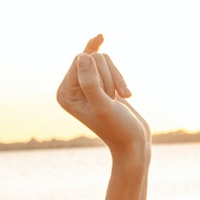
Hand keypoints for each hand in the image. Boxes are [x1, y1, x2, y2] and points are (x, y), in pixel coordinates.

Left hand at [57, 35, 150, 160]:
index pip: (80, 60)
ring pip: (102, 58)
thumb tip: (83, 56)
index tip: (109, 98)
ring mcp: (86, 85)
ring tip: (117, 100)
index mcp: (65, 94)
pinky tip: (125, 94)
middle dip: (108, 76)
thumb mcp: (104, 107)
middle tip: (113, 101)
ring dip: (116, 78)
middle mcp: (71, 88)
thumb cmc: (118, 129)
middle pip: (91, 57)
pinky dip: (119, 77)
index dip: (100, 75)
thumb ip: (91, 83)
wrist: (134, 143)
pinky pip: (108, 63)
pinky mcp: (100, 83)